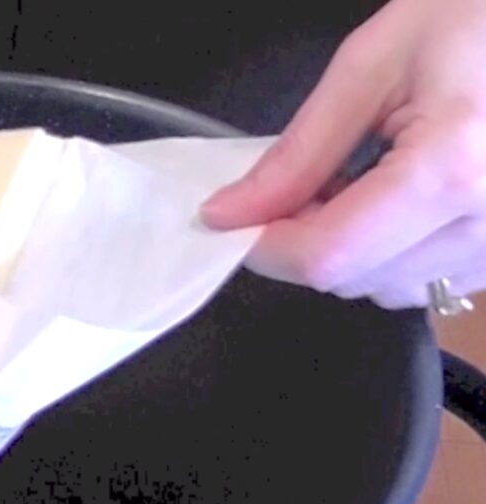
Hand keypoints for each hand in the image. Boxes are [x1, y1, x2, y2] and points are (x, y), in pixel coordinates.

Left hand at [201, 0, 485, 310]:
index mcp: (451, 169)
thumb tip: (228, 213)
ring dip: (350, 251)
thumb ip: (298, 151)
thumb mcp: (375, 62)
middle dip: (306, 241)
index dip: (267, 246)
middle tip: (306, 183)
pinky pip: (425, 283)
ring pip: (385, 289)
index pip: (327, 255)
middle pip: (351, 279)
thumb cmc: (477, 15)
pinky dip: (392, 255)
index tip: (237, 218)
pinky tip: (402, 201)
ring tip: (363, 181)